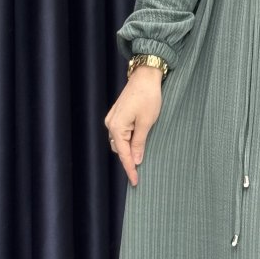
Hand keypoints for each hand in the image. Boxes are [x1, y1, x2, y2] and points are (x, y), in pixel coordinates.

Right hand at [104, 68, 162, 185]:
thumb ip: (140, 142)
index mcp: (117, 127)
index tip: (135, 182)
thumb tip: (136, 160)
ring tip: (143, 153)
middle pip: (120, 149)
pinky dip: (129, 139)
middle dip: (130, 159)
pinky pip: (121, 133)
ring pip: (120, 141)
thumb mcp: (147, 122)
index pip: (124, 154)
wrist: (145, 76)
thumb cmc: (148, 97)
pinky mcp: (117, 115)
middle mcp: (110, 124)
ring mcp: (112, 119)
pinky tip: (138, 141)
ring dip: (130, 148)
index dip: (130, 169)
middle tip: (142, 170)